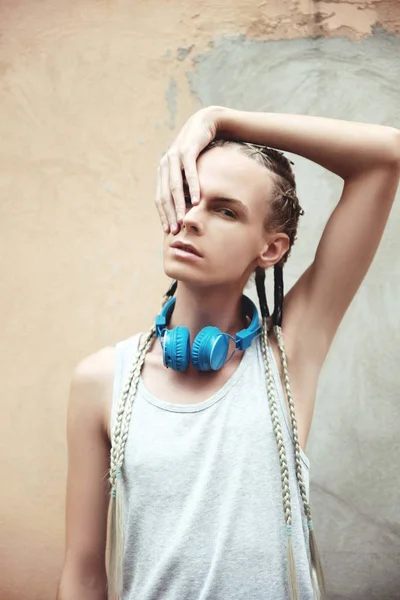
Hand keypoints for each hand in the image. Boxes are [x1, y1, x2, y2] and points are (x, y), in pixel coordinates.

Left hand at [156, 106, 221, 233]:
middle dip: (169, 214)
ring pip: (175, 186)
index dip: (163, 215)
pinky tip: (197, 201)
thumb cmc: (199, 152)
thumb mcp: (189, 171)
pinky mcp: (187, 150)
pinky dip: (193, 187)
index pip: (160, 199)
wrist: (204, 124)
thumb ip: (185, 187)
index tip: (168, 231)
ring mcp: (174, 156)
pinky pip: (189, 172)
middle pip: (165, 195)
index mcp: (163, 172)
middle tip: (175, 231)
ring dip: (179, 205)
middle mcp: (165, 165)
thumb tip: (187, 210)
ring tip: (183, 219)